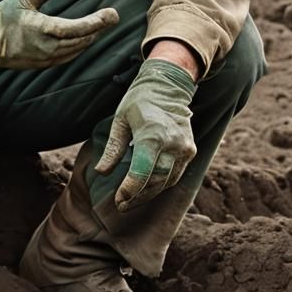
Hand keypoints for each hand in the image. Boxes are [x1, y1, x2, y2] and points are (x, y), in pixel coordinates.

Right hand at [0, 0, 118, 69]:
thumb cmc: (2, 16)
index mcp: (41, 29)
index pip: (76, 28)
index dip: (96, 22)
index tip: (111, 14)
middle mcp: (45, 47)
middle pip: (80, 40)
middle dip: (98, 28)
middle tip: (112, 16)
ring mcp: (44, 59)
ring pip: (75, 50)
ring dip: (89, 38)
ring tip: (101, 25)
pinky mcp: (42, 64)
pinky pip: (67, 57)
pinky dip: (78, 47)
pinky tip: (84, 39)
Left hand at [96, 59, 196, 211]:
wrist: (168, 85)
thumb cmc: (139, 101)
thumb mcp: (120, 120)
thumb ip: (113, 148)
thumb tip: (101, 171)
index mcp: (152, 134)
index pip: (142, 172)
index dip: (129, 190)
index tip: (118, 200)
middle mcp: (172, 143)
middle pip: (155, 181)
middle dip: (137, 197)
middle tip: (121, 205)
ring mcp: (184, 148)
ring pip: (167, 182)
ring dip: (149, 194)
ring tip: (131, 200)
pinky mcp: (190, 150)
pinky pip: (175, 175)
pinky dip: (161, 184)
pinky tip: (147, 188)